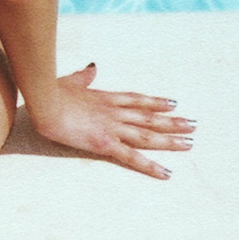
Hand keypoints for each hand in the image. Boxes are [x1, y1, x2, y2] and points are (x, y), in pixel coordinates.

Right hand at [28, 64, 193, 178]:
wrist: (44, 101)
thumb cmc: (52, 91)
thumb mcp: (71, 81)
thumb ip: (85, 76)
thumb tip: (93, 67)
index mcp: (106, 98)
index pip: (137, 100)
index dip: (156, 103)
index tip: (174, 104)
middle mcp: (115, 112)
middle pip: (149, 117)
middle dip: (173, 122)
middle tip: (194, 125)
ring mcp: (112, 127)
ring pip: (147, 135)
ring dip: (170, 140)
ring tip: (189, 143)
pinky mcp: (105, 143)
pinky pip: (132, 157)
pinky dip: (150, 166)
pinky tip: (166, 172)